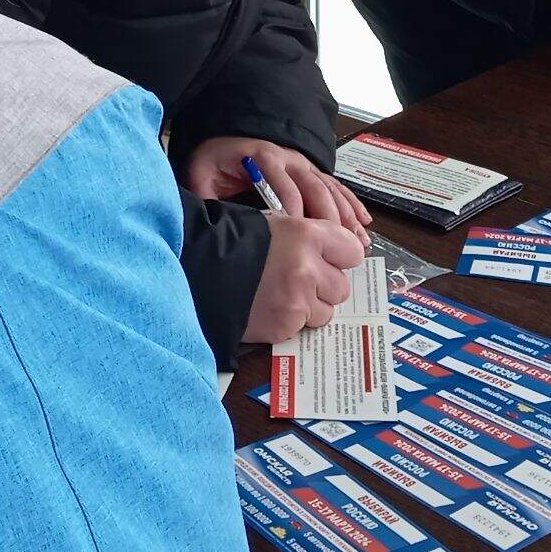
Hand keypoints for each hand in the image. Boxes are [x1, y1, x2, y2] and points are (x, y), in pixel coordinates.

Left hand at [184, 136, 371, 239]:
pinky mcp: (310, 170)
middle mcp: (288, 158)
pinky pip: (336, 185)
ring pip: (329, 188)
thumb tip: (211, 224)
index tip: (301, 239)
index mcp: (262, 158)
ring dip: (346, 215)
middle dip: (329, 218)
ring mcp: (303, 163)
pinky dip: (352, 203)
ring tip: (359, 242)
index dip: (294, 213)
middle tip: (340, 248)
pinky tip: (364, 222)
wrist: (226, 136)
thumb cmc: (215, 158)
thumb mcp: (201, 173)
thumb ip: (204, 195)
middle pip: (314, 188)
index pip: (284, 187)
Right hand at [243, 214, 369, 343]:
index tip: (329, 259)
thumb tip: (331, 251)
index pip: (352, 251)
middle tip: (300, 279)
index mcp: (308, 236)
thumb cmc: (233, 240)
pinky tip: (269, 307)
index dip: (339, 256)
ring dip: (310, 307)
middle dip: (325, 286)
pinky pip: (302, 328)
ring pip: (325, 311)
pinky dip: (290, 321)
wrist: (198, 268)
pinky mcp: (285, 327)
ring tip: (282, 294)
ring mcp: (298, 302)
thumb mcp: (275, 224)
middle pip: (341, 287)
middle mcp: (308, 269)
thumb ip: (307, 238)